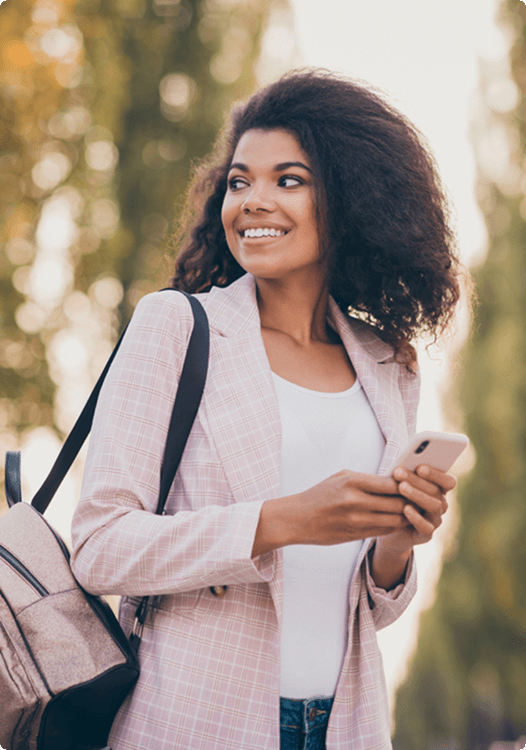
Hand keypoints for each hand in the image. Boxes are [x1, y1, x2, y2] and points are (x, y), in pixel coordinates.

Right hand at [252, 470, 410, 556]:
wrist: (298, 519)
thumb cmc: (321, 494)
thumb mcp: (342, 478)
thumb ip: (367, 479)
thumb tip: (395, 479)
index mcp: (353, 482)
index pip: (392, 483)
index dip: (407, 484)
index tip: (414, 483)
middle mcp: (356, 501)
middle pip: (397, 502)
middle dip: (411, 501)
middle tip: (421, 499)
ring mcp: (356, 520)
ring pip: (395, 519)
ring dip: (406, 516)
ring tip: (414, 511)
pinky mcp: (356, 535)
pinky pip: (384, 531)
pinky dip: (394, 526)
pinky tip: (399, 521)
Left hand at [381, 463, 455, 553]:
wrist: (388, 527)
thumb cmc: (394, 499)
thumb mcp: (399, 485)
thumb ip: (405, 476)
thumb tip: (401, 466)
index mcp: (439, 489)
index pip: (448, 481)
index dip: (436, 474)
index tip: (420, 467)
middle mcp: (441, 504)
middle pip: (436, 491)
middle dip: (416, 480)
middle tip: (399, 472)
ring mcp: (435, 520)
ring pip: (434, 506)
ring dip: (417, 495)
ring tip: (401, 487)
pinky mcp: (426, 535)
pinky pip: (426, 527)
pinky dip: (416, 517)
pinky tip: (406, 509)